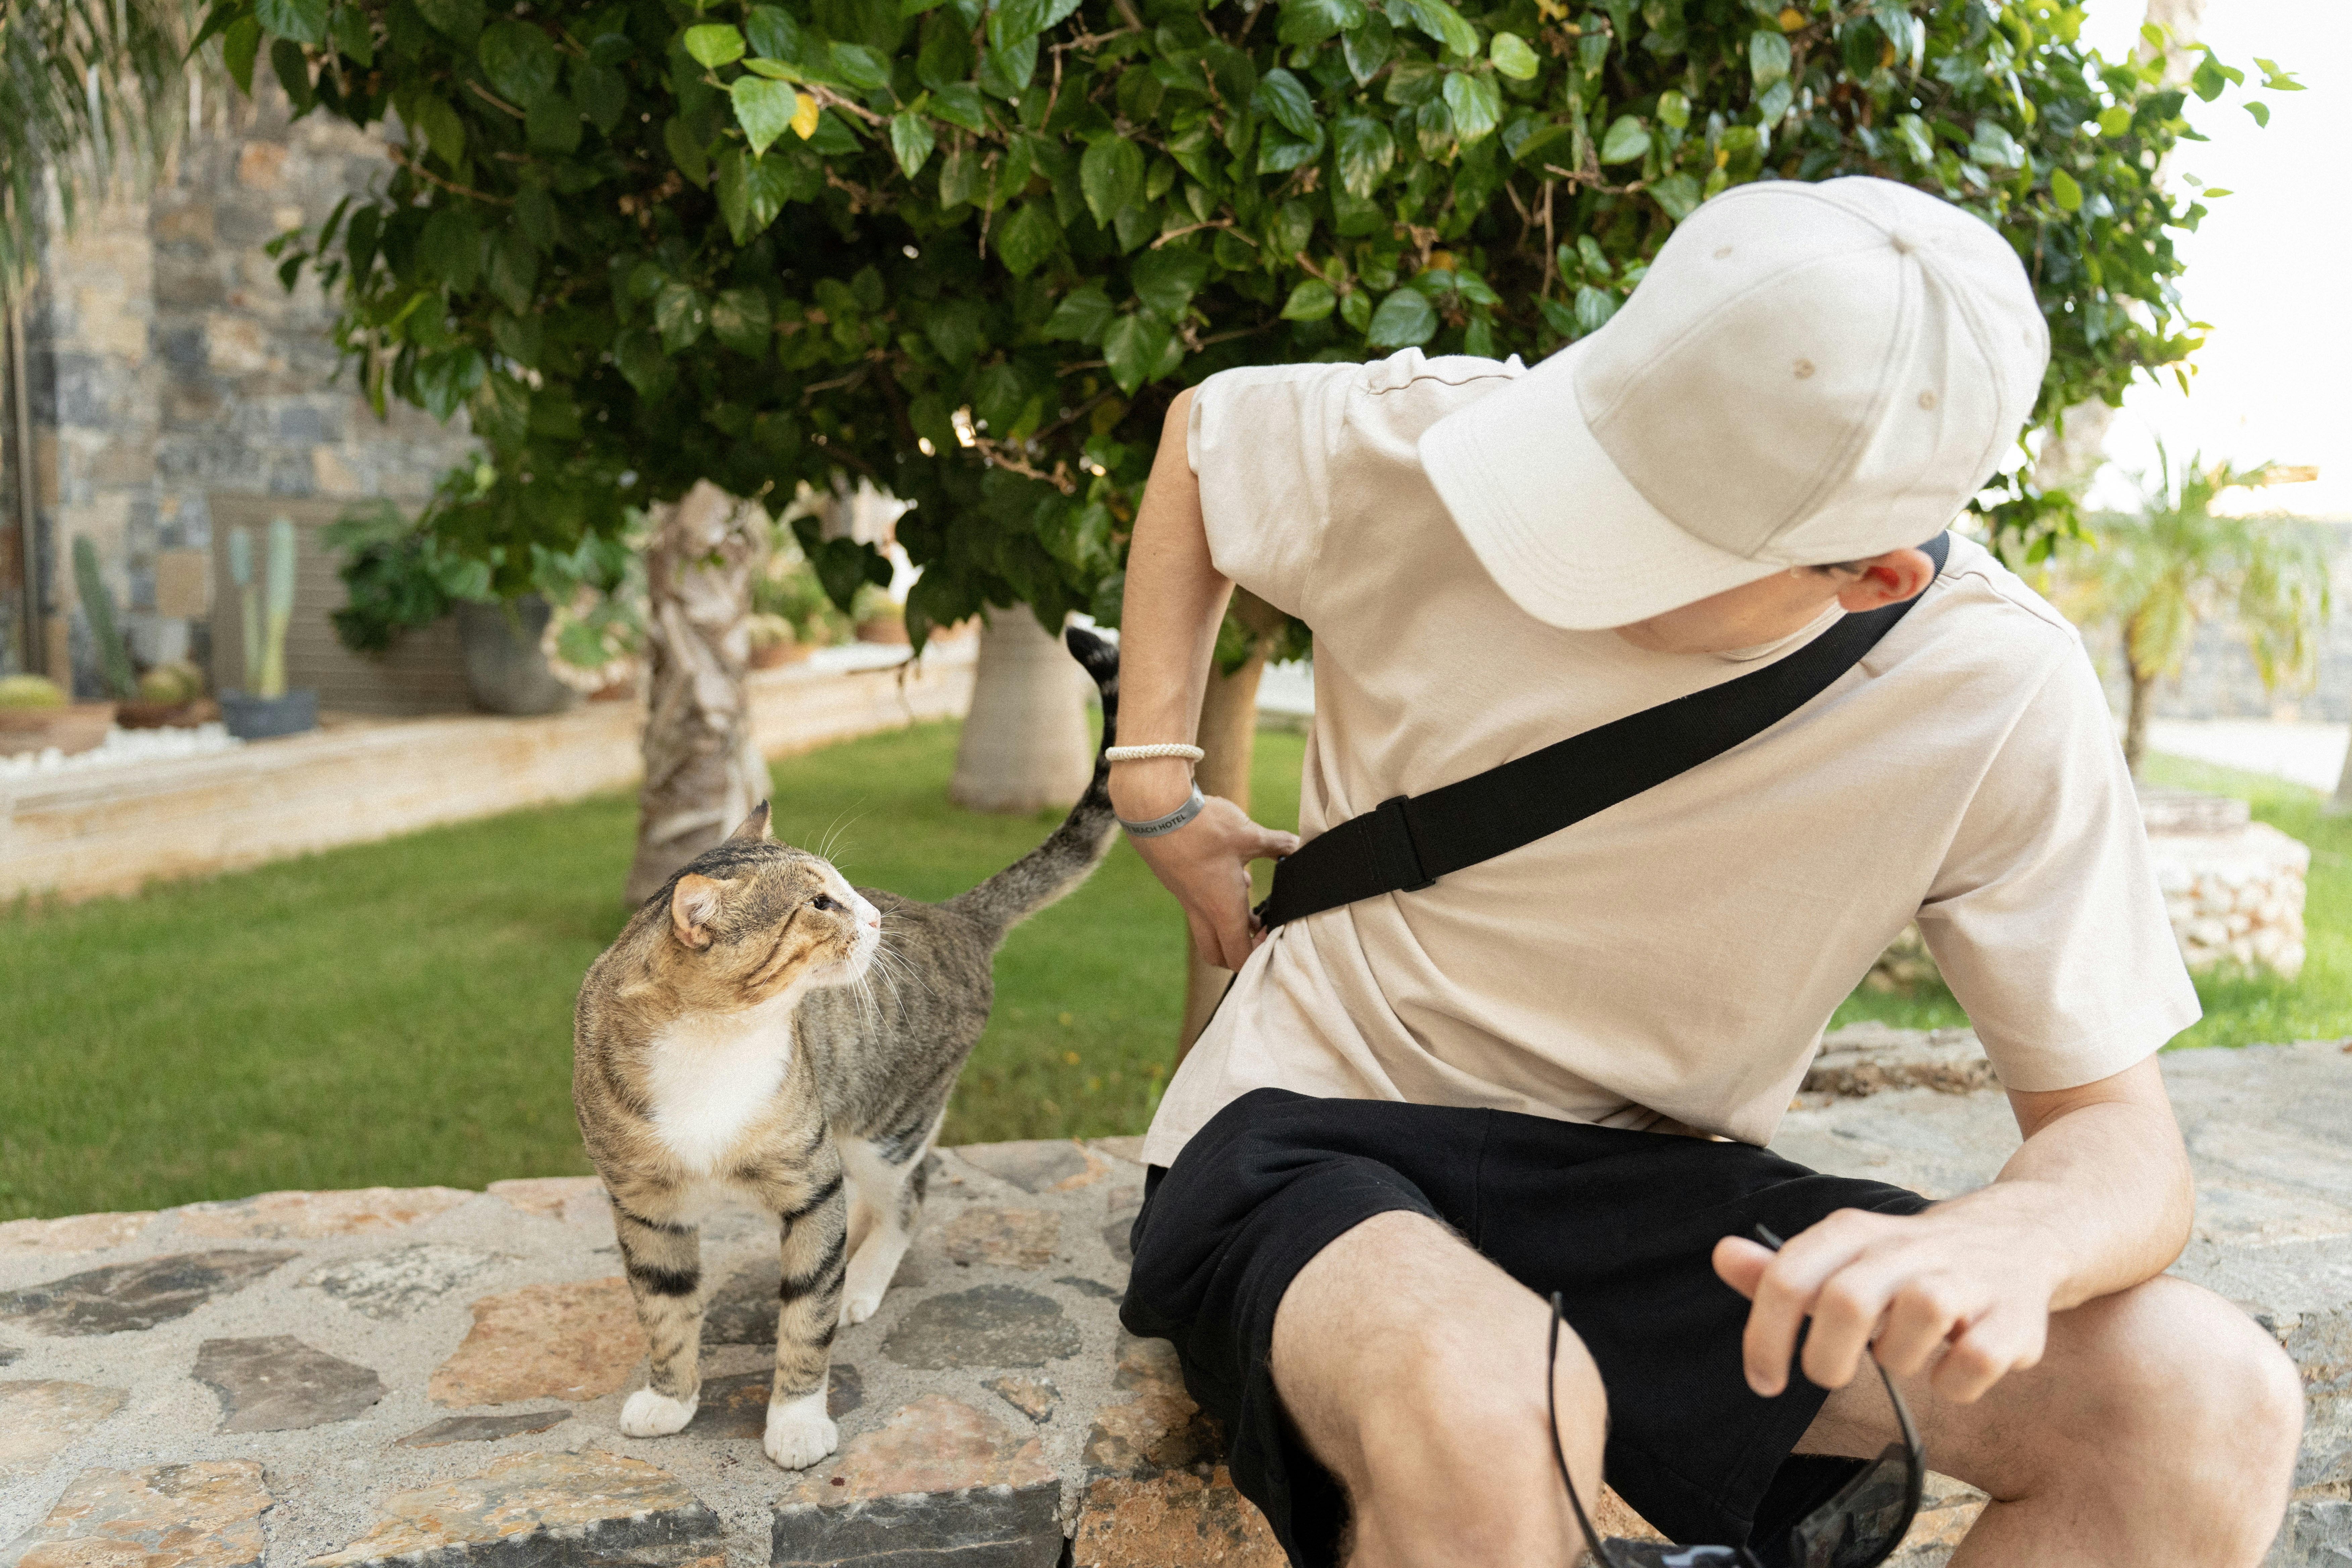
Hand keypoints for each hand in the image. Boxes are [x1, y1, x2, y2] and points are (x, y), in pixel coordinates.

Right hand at [1114, 761, 1298, 970]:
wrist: (1157, 811)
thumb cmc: (1204, 828)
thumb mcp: (1249, 835)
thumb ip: (1278, 845)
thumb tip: (1299, 846)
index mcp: (1222, 909)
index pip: (1239, 956)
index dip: (1258, 956)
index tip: (1272, 936)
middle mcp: (1202, 911)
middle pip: (1218, 954)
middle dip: (1237, 953)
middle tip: (1258, 931)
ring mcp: (1187, 898)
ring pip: (1206, 929)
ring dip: (1226, 924)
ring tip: (1246, 901)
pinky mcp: (1178, 883)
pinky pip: (1198, 906)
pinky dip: (1213, 902)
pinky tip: (1227, 873)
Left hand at [1712, 1202, 2062, 1405]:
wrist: (2019, 1234)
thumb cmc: (1909, 1262)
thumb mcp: (1842, 1257)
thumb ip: (1782, 1270)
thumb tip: (1721, 1256)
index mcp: (1854, 1232)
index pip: (1788, 1277)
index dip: (1764, 1337)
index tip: (1764, 1382)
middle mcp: (1907, 1246)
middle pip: (1846, 1302)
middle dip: (1827, 1359)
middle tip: (1832, 1375)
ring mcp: (1966, 1278)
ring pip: (1912, 1332)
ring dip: (1899, 1361)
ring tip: (1908, 1351)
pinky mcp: (2014, 1316)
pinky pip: (1972, 1365)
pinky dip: (1957, 1382)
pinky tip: (1957, 1365)